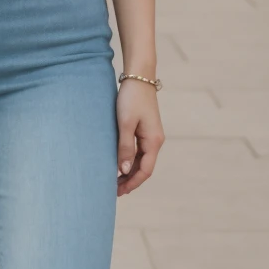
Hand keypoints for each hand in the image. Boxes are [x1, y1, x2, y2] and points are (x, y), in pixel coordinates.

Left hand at [116, 78, 164, 195]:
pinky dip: (130, 160)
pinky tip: (119, 164)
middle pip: (144, 167)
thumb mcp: (125, 124)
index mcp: (154, 141)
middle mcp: (155, 141)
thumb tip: (124, 170)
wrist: (139, 77)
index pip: (145, 170)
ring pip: (141, 160)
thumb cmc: (131, 99)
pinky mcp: (145, 129)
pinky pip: (139, 151)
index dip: (132, 183)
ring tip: (114, 181)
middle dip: (130, 180)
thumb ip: (125, 147)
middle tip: (113, 191)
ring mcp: (151, 135)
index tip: (119, 192)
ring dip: (129, 171)